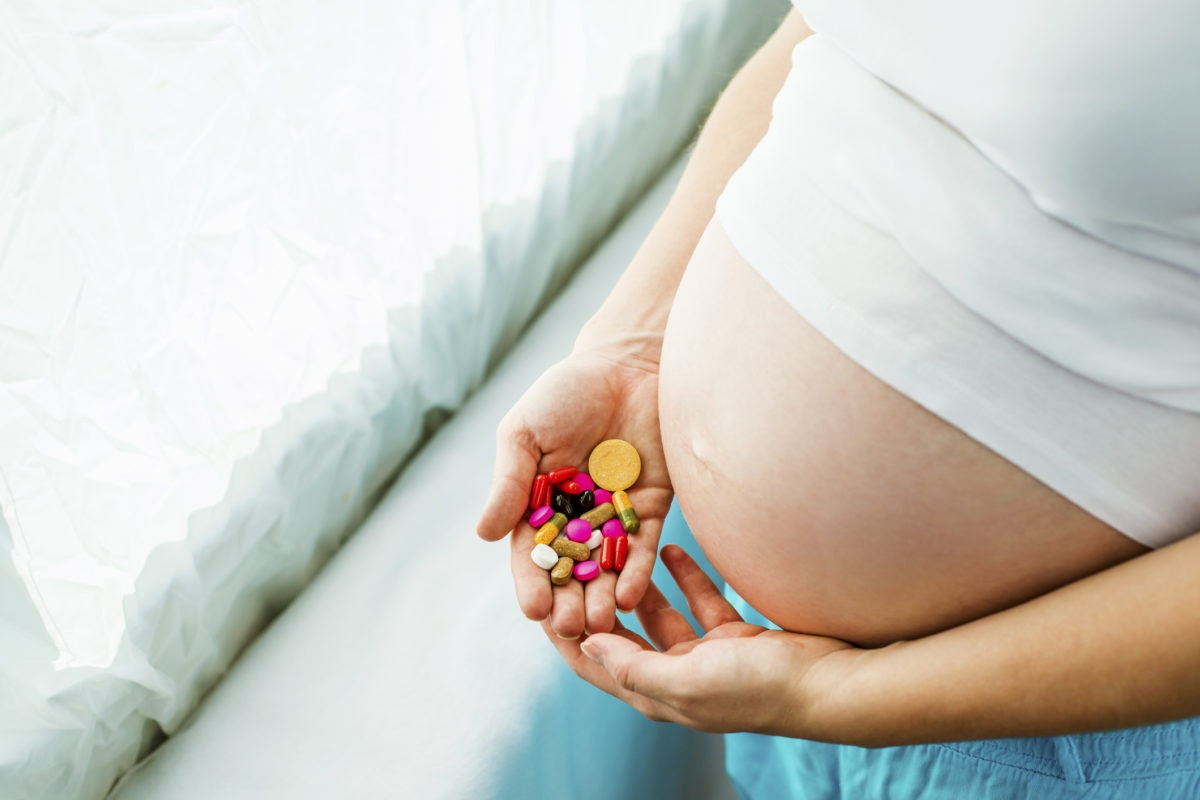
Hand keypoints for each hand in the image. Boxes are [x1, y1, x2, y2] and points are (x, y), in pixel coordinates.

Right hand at [477, 346, 672, 637]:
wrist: (627, 363)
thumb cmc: (566, 392)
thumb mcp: (525, 433)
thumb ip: (509, 482)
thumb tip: (482, 533)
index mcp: (539, 504)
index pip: (532, 554)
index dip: (532, 582)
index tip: (533, 610)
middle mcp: (577, 519)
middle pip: (571, 570)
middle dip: (570, 601)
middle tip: (571, 628)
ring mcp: (615, 516)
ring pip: (607, 567)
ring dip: (604, 596)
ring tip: (603, 622)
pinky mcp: (653, 507)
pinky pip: (644, 546)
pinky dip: (638, 570)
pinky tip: (633, 594)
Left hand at [547, 545, 858, 735]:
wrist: (830, 683)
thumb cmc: (758, 687)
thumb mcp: (687, 681)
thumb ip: (635, 665)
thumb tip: (587, 644)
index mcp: (657, 694)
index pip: (596, 663)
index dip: (565, 635)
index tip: (542, 600)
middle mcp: (676, 675)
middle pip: (624, 634)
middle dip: (600, 602)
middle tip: (576, 562)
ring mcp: (706, 655)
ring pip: (662, 613)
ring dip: (641, 584)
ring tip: (619, 550)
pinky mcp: (734, 635)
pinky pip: (700, 599)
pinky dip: (685, 575)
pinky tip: (672, 547)